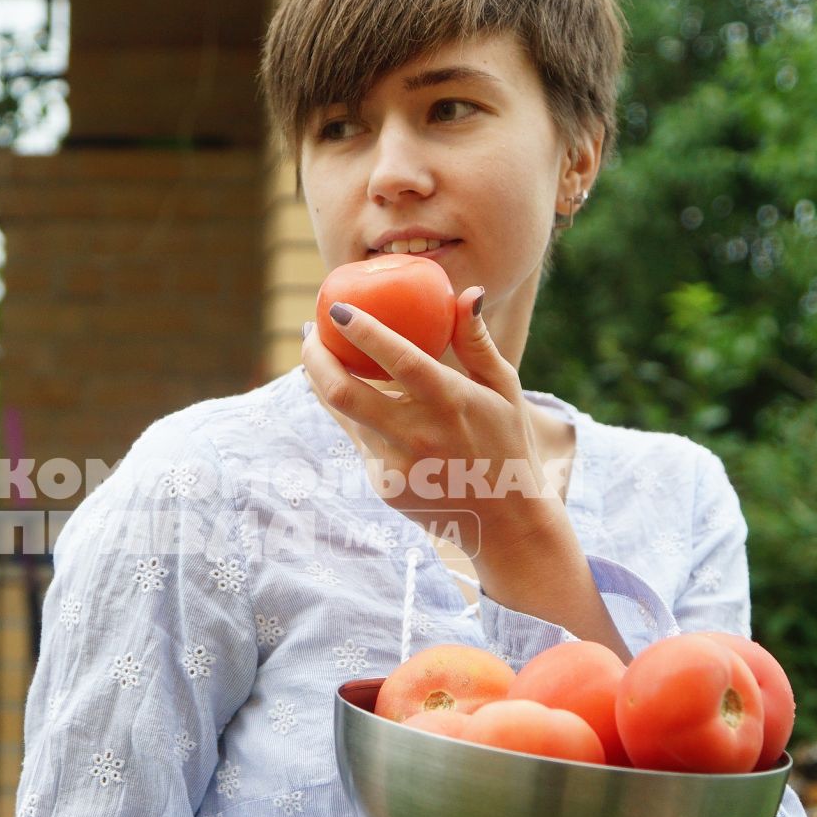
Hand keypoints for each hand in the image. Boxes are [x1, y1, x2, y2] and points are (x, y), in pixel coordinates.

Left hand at [302, 289, 561, 543]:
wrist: (505, 523)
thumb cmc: (508, 444)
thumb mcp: (504, 390)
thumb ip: (477, 343)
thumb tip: (467, 292)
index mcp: (450, 402)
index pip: (396, 358)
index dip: (361, 330)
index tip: (334, 307)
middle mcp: (418, 434)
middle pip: (344, 392)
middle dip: (315, 358)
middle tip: (309, 333)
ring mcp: (396, 464)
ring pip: (343, 415)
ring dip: (321, 382)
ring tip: (317, 355)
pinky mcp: (384, 485)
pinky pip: (358, 439)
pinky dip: (349, 412)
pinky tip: (345, 391)